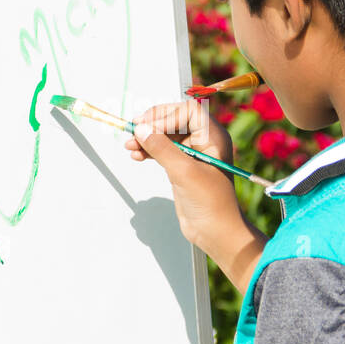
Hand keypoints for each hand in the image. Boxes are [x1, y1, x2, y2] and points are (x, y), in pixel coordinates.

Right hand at [124, 98, 240, 250]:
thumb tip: (140, 129)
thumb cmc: (210, 202)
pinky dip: (149, 150)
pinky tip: (136, 155)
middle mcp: (205, 141)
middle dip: (153, 125)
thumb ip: (162, 148)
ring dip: (147, 138)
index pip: (188, 111)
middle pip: (175, 120)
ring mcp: (192, 154)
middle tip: (133, 131)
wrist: (215, 232)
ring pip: (166, 136)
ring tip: (129, 146)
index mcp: (214, 137)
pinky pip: (163, 150)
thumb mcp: (184, 172)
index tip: (147, 126)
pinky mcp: (182, 167)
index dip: (166, 115)